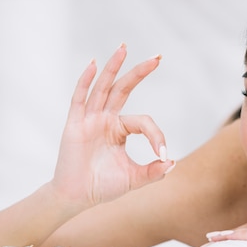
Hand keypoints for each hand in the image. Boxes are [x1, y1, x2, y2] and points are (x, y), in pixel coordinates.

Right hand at [50, 44, 174, 206]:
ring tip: (124, 48)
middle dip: (140, 72)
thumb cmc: (102, 186)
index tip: (163, 154)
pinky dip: (85, 81)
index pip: (144, 122)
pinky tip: (93, 64)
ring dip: (114, 67)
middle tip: (158, 57)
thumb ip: (153, 172)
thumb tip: (173, 162)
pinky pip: (79, 98)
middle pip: (124, 89)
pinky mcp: (74, 124)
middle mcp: (105, 119)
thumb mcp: (133, 179)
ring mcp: (89, 119)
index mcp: (120, 129)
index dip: (157, 135)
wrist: (76, 198)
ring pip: (103, 87)